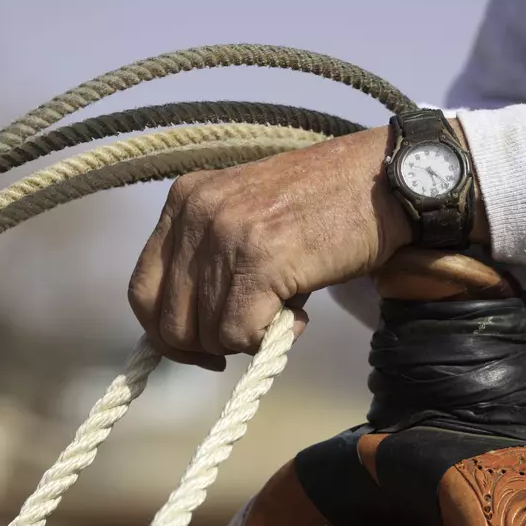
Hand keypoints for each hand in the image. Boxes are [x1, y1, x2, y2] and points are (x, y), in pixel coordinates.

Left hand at [127, 125, 412, 370]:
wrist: (382, 180)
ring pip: (203, 332)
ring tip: (284, 311)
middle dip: (203, 345)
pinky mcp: (259, 260)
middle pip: (166, 320)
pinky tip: (297, 314)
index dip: (166, 330)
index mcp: (185, 198)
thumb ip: (210, 257)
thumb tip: (191, 325)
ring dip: (243, 339)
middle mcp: (196, 212)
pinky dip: (265, 341)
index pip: (142, 288)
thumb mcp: (246, 214)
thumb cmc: (324, 203)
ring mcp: (225, 235)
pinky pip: (238, 334)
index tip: (202, 344)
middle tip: (245, 339)